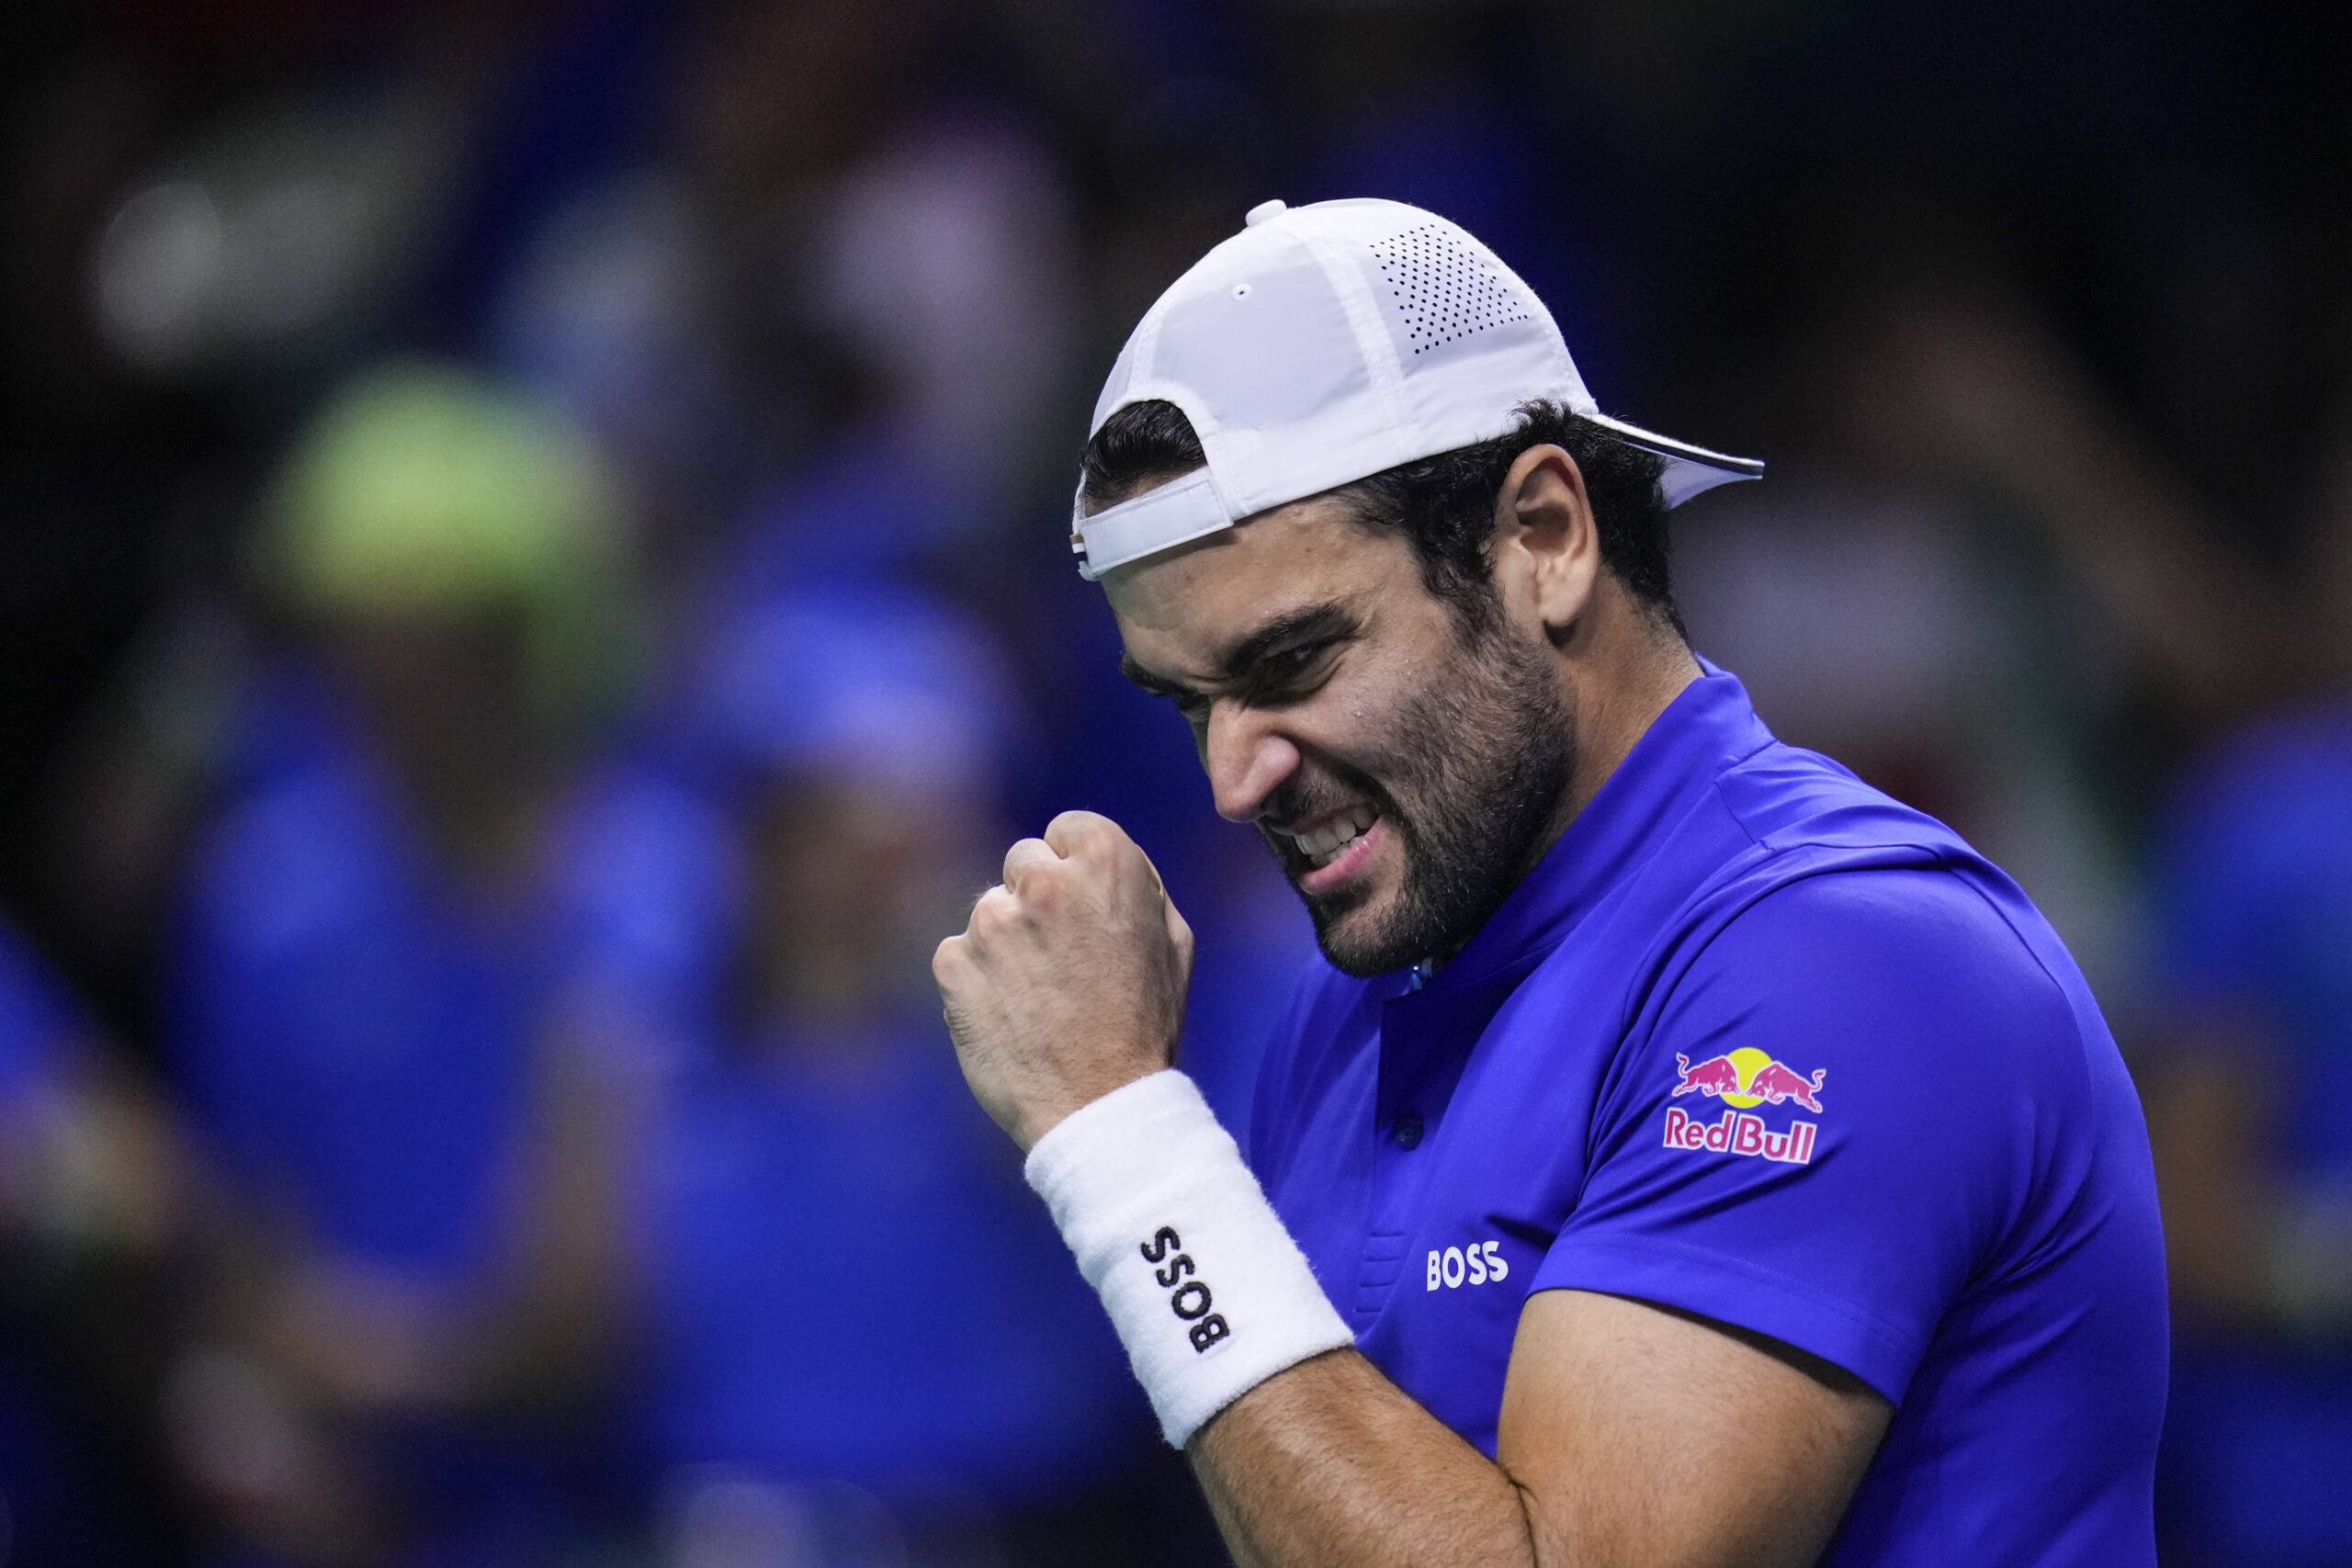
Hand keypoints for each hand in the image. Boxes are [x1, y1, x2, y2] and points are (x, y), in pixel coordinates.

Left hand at [934, 811, 1193, 1150]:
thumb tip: (1093, 862)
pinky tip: (1009, 1017)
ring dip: (1006, 944)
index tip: (1082, 906)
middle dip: (1036, 898)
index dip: (1075, 869)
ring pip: (990, 912)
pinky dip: (976, 983)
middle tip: (1062, 958)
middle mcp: (1044, 879)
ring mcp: (992, 922)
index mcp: (1106, 861)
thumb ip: (1134, 884)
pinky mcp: (953, 965)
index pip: (1066, 829)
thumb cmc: (1144, 1024)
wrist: (1100, 1106)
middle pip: (1022, 862)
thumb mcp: (1172, 940)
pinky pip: (958, 956)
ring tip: (1039, 998)